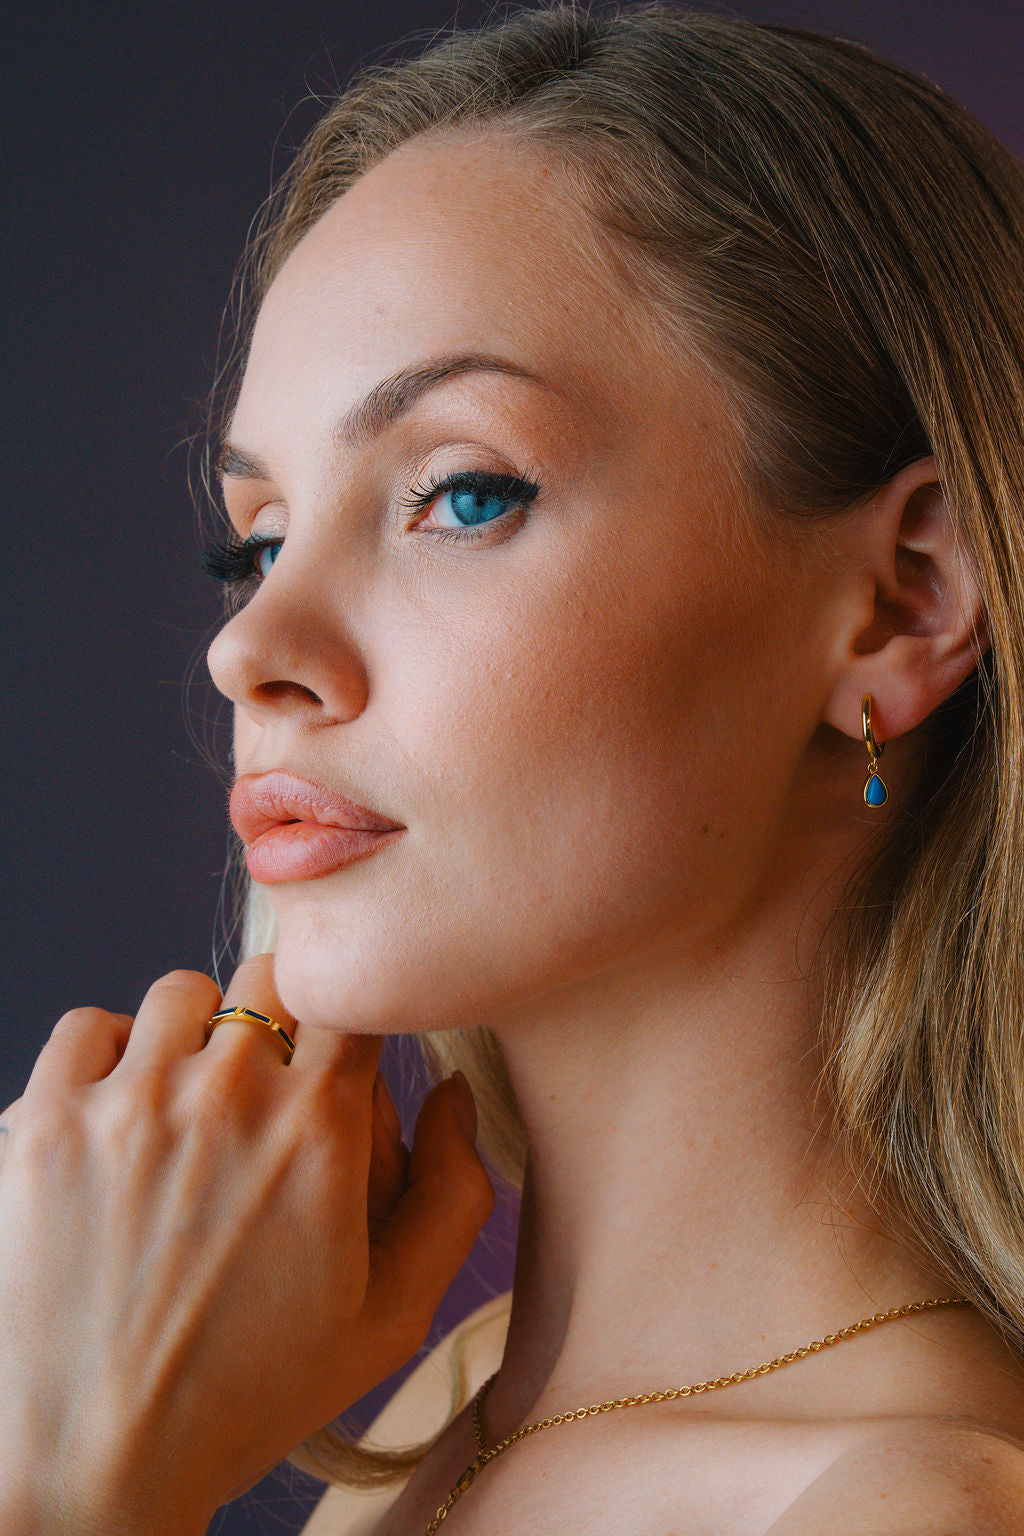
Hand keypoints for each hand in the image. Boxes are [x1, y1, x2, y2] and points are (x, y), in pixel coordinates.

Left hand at [0, 953, 494, 1535]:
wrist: (85, 1466)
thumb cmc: (244, 1398)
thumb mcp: (392, 1318)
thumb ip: (452, 1194)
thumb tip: (452, 1089)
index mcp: (319, 1127)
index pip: (351, 995)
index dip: (348, 1026)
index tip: (330, 1069)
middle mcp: (228, 1093)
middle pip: (268, 980)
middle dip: (275, 1024)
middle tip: (260, 1098)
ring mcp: (128, 1101)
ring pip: (178, 995)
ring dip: (191, 1038)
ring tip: (184, 1114)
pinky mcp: (43, 1121)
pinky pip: (86, 1028)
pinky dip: (105, 1057)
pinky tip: (117, 1121)